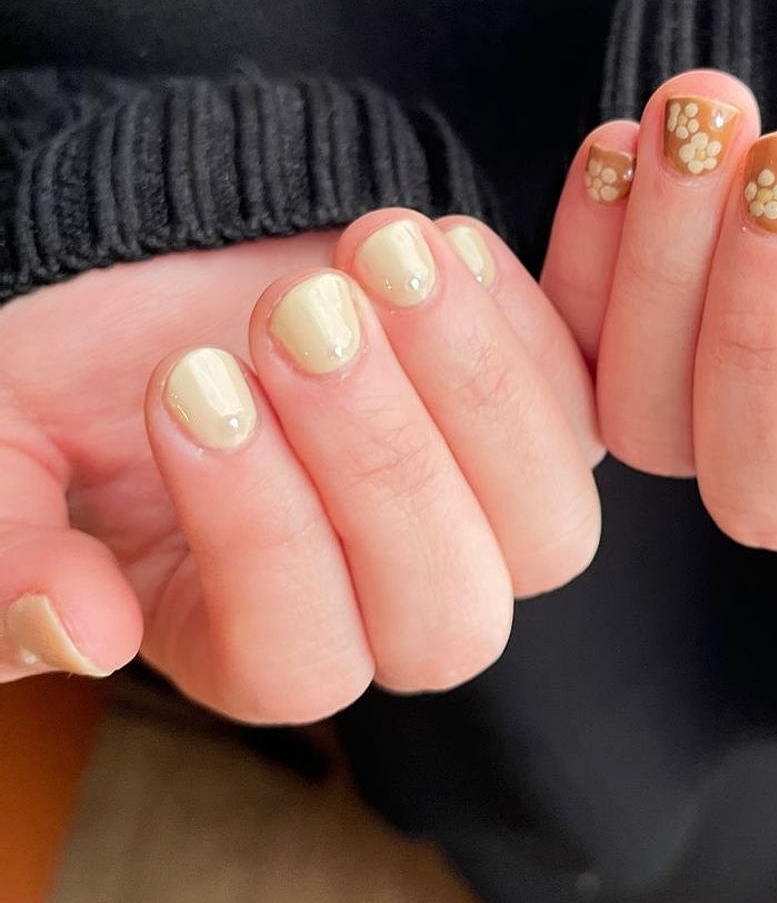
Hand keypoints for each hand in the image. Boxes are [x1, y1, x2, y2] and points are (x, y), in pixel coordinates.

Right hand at [0, 212, 599, 719]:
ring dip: (476, 388)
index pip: (296, 664)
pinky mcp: (539, 416)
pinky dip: (538, 319)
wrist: (175, 256)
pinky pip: (591, 400)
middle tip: (300, 318)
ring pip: (549, 526)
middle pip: (448, 618)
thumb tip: (71, 632)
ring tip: (382, 258)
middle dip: (381, 463)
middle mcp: (389, 601)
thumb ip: (6, 550)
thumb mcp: (4, 445)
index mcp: (254, 643)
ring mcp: (483, 511)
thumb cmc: (80, 367)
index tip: (192, 381)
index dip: (259, 534)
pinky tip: (452, 239)